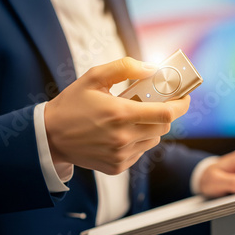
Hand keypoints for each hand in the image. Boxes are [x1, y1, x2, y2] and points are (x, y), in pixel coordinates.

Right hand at [44, 57, 190, 174]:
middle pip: (163, 127)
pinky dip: (137, 141)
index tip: (185, 97)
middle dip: (163, 113)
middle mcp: (123, 137)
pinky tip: (120, 133)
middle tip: (153, 103)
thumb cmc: (72, 104)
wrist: (50, 137)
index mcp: (120, 114)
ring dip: (150, 128)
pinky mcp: (117, 167)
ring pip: (153, 140)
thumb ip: (125, 67)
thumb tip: (152, 69)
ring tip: (131, 118)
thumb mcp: (94, 76)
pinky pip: (140, 152)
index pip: (166, 113)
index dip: (181, 104)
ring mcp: (120, 155)